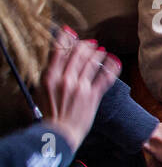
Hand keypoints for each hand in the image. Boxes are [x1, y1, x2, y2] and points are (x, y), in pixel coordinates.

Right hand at [40, 35, 120, 151]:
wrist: (59, 133)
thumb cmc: (50, 114)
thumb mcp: (41, 92)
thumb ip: (48, 77)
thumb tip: (54, 63)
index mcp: (49, 77)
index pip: (58, 50)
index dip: (66, 39)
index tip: (70, 33)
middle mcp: (65, 79)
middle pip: (76, 53)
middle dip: (84, 45)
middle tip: (89, 42)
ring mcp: (80, 86)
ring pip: (91, 62)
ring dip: (97, 53)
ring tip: (100, 49)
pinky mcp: (92, 95)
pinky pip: (104, 77)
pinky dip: (111, 66)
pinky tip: (114, 60)